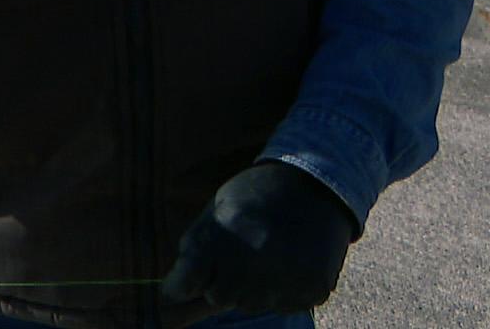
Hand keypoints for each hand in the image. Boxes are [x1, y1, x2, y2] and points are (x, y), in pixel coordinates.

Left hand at [160, 161, 356, 315]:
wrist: (316, 184)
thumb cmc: (256, 195)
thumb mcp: (216, 209)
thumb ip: (194, 247)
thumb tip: (172, 288)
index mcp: (220, 239)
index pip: (183, 284)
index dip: (179, 285)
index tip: (180, 284)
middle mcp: (249, 265)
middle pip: (218, 298)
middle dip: (220, 282)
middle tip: (238, 255)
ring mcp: (283, 281)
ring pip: (251, 304)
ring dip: (252, 287)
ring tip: (266, 253)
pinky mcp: (311, 291)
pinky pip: (282, 304)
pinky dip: (281, 289)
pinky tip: (288, 261)